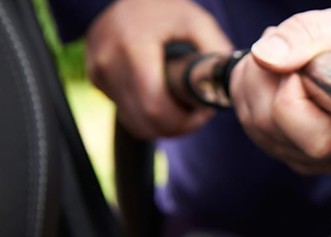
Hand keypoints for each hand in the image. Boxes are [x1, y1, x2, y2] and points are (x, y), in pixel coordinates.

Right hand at [86, 0, 232, 138]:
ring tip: (181, 106)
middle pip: (145, 121)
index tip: (203, 112)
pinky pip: (125, 113)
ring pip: (134, 122)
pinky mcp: (96, 79)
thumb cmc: (167, 9)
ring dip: (162, 124)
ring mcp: (98, 71)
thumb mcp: (198, 23)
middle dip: (177, 126)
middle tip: (196, 114)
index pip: (154, 106)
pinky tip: (162, 98)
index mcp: (134, 46)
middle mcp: (109, 61)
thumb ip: (216, 53)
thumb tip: (231, 85)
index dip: (183, 121)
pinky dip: (146, 115)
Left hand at [229, 7, 330, 174]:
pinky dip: (254, 96)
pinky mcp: (293, 157)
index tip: (307, 60)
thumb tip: (265, 57)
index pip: (294, 115)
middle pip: (266, 122)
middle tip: (290, 52)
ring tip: (287, 61)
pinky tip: (278, 79)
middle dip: (265, 77)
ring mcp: (313, 162)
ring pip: (254, 125)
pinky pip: (252, 128)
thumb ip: (307, 36)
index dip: (289, 79)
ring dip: (256, 83)